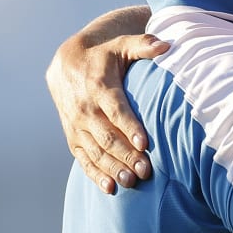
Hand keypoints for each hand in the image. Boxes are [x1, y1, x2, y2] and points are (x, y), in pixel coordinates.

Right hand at [46, 31, 168, 192]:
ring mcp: (76, 124)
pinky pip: (82, 158)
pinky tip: (110, 187)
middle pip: (107, 136)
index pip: (116, 109)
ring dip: (112, 167)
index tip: (145, 143)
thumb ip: (144, 45)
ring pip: (95, 150)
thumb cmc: (105, 54)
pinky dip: (95, 173)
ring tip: (131, 182)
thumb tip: (166, 44)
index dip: (130, 126)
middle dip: (125, 155)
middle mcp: (85, 108)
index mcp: (99, 86)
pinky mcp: (72, 136)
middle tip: (145, 170)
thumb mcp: (122, 44)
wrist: (66, 62)